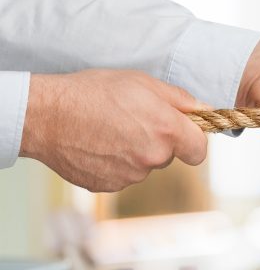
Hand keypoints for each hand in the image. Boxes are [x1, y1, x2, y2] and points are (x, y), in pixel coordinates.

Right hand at [20, 70, 208, 191]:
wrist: (47, 115)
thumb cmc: (94, 92)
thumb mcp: (143, 82)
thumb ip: (180, 100)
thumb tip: (203, 110)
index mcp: (166, 130)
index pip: (199, 151)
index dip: (193, 141)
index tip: (183, 133)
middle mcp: (152, 157)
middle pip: (169, 156)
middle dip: (159, 141)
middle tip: (133, 120)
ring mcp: (129, 175)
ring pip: (144, 165)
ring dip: (135, 152)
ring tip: (109, 130)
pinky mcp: (108, 186)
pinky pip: (121, 175)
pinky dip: (114, 164)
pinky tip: (97, 145)